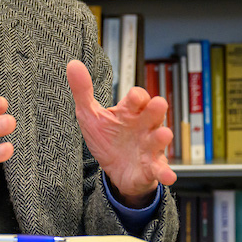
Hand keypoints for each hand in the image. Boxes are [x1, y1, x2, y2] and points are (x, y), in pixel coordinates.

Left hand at [66, 59, 176, 205]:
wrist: (113, 168)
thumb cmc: (106, 137)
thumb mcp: (90, 115)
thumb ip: (83, 90)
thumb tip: (72, 64)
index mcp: (130, 112)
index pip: (138, 98)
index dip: (137, 96)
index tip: (135, 98)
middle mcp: (144, 126)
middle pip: (154, 113)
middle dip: (156, 109)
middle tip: (158, 105)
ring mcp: (150, 147)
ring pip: (159, 139)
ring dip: (161, 137)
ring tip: (163, 135)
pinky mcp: (151, 168)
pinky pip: (161, 170)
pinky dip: (165, 173)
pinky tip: (168, 177)